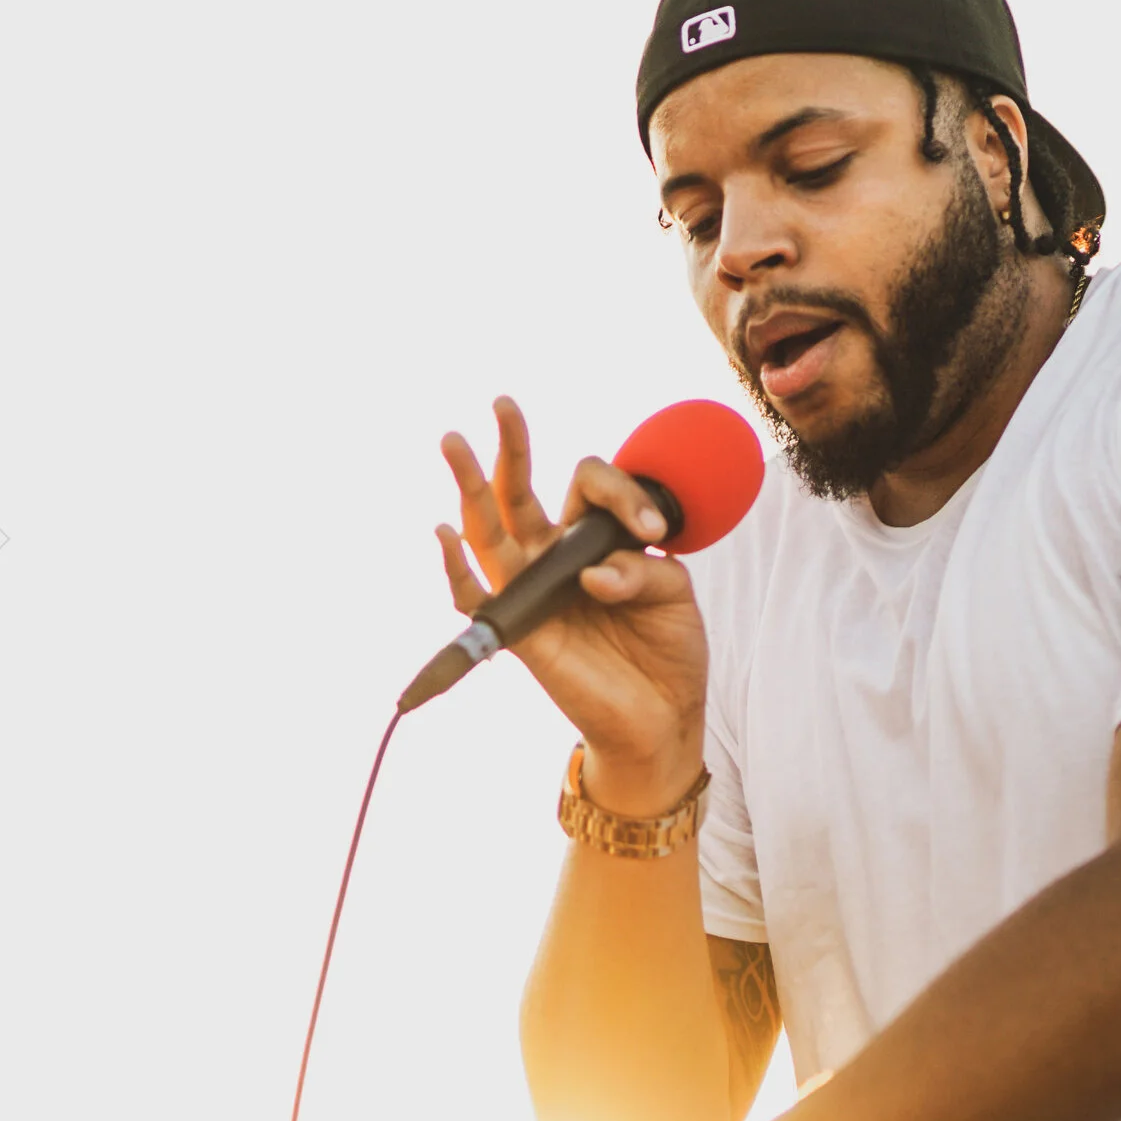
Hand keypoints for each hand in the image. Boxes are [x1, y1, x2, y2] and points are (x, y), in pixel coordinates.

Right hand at [439, 398, 707, 808]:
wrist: (662, 718)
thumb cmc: (666, 649)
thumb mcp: (675, 593)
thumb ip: (643, 570)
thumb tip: (594, 576)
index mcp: (593, 538)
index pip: (592, 486)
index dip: (621, 494)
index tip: (654, 528)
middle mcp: (554, 556)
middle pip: (520, 491)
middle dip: (511, 445)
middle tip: (503, 402)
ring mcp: (532, 589)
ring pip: (489, 529)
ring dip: (470, 485)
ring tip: (454, 441)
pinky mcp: (521, 630)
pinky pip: (475, 597)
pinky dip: (457, 568)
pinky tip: (445, 534)